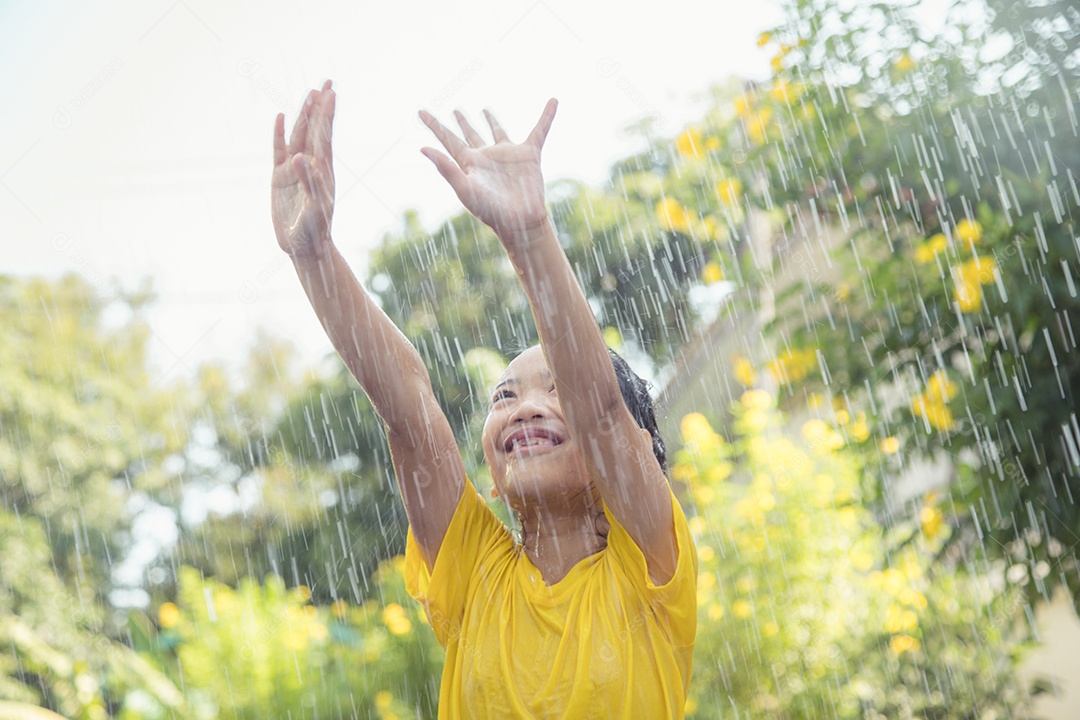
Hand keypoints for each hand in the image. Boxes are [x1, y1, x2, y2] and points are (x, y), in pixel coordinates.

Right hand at [272, 80, 335, 255]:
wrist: (304, 247)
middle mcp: (310, 166)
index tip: (331, 92)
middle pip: (314, 129)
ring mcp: (294, 170)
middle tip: (327, 82)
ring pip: (298, 136)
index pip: (324, 135)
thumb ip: (310, 183)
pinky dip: (280, 133)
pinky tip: (281, 117)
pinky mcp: (279, 178)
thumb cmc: (314, 231)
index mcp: (322, 171)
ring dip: (303, 115)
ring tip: (310, 94)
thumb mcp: (315, 209)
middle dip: (320, 106)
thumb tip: (301, 158)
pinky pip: (278, 150)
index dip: (326, 113)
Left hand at [419, 100, 556, 244]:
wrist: (520, 221)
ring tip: (484, 109)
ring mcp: (508, 155)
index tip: (420, 112)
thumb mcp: (465, 189)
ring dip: (491, 120)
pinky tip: (553, 101)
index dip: (434, 125)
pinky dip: (547, 117)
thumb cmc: (491, 211)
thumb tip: (422, 148)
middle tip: (456, 110)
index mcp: (469, 162)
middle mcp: (487, 156)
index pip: (448, 139)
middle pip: (470, 134)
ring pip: (497, 131)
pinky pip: (540, 131)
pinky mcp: (529, 155)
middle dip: (462, 122)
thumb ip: (445, 168)